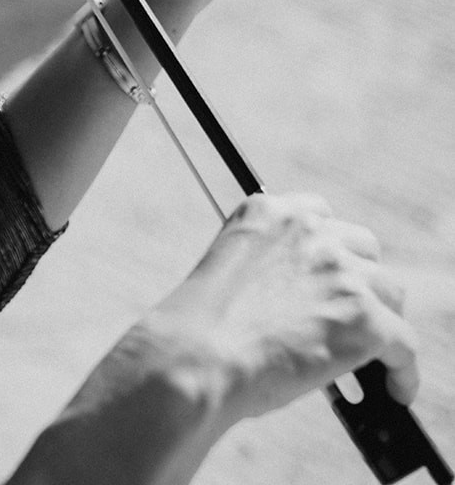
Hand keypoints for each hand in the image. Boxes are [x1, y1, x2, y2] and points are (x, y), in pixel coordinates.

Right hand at [141, 191, 418, 423]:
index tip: (330, 271)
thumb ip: (270, 268)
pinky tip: (396, 389)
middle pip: (363, 249)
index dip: (329, 247)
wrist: (198, 355)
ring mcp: (340, 272)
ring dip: (384, 320)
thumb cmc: (201, 330)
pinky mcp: (364, 318)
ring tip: (379, 354)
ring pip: (389, 292)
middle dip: (360, 280)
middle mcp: (308, 231)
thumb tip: (305, 304)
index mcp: (268, 211)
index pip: (320, 214)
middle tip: (354, 313)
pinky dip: (402, 370)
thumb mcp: (231, 272)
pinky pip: (403, 343)